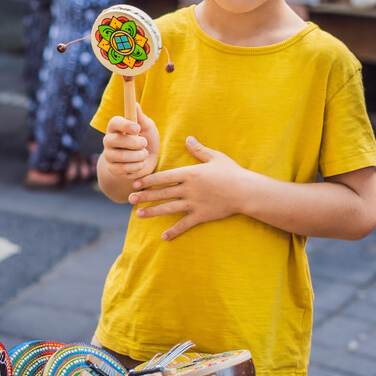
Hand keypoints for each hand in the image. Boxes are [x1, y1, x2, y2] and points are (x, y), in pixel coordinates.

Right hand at [101, 104, 159, 181]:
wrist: (146, 162)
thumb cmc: (146, 140)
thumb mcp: (147, 128)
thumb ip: (141, 118)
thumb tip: (135, 104)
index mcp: (116, 127)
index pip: (114, 123)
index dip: (125, 125)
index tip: (136, 128)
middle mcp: (109, 140)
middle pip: (116, 140)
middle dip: (134, 143)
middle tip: (144, 143)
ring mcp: (109, 155)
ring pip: (121, 156)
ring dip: (138, 156)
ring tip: (144, 154)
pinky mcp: (112, 169)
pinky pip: (123, 169)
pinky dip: (137, 167)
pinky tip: (140, 164)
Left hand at [129, 136, 244, 239]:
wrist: (246, 191)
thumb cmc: (232, 172)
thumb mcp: (215, 157)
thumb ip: (199, 149)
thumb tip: (188, 138)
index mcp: (190, 173)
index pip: (164, 177)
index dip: (148, 180)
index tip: (136, 182)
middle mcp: (188, 189)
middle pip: (162, 193)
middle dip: (144, 196)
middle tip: (129, 199)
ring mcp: (194, 204)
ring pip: (168, 208)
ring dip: (152, 212)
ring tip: (139, 215)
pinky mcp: (201, 216)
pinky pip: (184, 224)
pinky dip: (174, 231)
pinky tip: (164, 237)